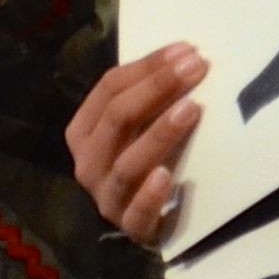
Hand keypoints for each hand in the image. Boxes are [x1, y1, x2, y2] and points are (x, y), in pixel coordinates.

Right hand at [68, 43, 207, 243]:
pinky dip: (149, 194)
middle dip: (156, 88)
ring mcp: (106, 197)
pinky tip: (166, 175)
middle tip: (196, 68)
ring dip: (159, 134)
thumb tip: (185, 57)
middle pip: (116, 119)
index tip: (186, 50)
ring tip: (191, 109)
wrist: (144, 223)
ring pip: (126, 163)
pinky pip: (137, 213)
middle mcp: (87, 162)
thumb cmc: (143, 162)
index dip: (146, 67)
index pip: (108, 89)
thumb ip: (146, 101)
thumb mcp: (136, 128)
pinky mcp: (131, 228)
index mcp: (82, 132)